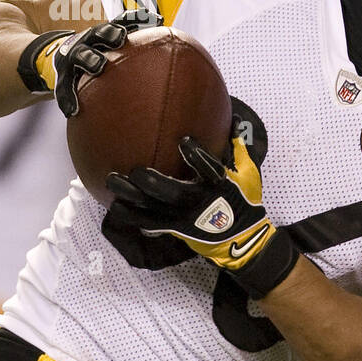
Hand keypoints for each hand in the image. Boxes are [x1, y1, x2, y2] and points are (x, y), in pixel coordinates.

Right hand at [16, 9, 156, 115]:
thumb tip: (163, 26)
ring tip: (98, 66)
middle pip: (99, 34)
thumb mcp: (110, 44)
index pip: (121, 22)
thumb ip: (135, 39)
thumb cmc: (96, 53)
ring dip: (91, 59)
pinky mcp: (62, 77)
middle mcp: (88, 42)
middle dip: (110, 33)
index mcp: (103, 34)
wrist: (53, 59)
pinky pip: (64, 89)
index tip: (153, 19)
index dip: (134, 19)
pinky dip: (68, 99)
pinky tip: (73, 110)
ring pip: (82, 57)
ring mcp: (74, 58)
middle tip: (120, 37)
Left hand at [106, 113, 298, 297]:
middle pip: (170, 192)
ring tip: (113, 181)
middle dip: (151, 181)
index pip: (207, 169)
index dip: (195, 155)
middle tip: (134, 170)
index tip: (184, 141)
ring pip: (153, 208)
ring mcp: (184, 218)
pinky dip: (131, 215)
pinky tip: (116, 205)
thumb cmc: (244, 202)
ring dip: (131, 195)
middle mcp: (198, 202)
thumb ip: (238, 149)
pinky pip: (148, 222)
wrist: (240, 238)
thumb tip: (235, 122)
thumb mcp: (248, 175)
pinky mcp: (175, 228)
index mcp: (218, 186)